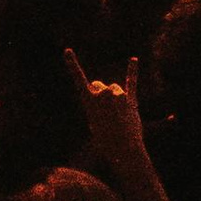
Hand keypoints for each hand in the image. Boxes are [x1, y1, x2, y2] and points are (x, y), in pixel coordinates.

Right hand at [66, 46, 148, 183]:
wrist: (123, 150)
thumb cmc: (105, 140)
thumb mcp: (94, 121)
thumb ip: (98, 105)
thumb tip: (107, 96)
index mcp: (89, 100)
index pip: (78, 78)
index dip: (72, 63)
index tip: (67, 51)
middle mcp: (103, 93)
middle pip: (99, 85)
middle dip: (101, 94)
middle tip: (104, 112)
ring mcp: (117, 95)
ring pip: (114, 89)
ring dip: (115, 98)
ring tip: (118, 116)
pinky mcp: (130, 99)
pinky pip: (131, 81)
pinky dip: (132, 70)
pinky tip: (133, 60)